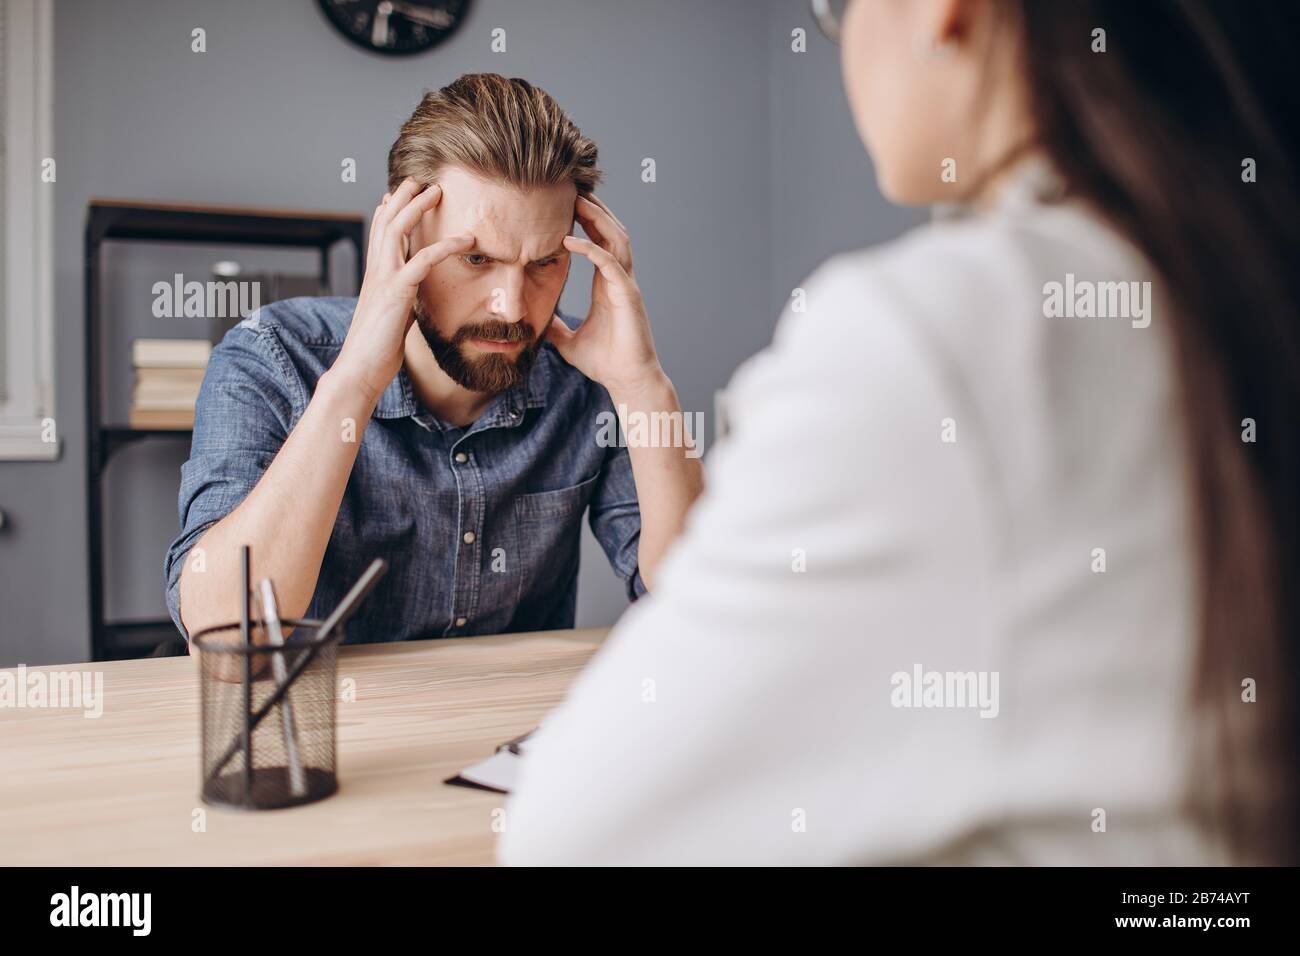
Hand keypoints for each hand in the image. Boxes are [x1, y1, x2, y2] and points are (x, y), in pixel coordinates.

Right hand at [331, 178, 473, 403]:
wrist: (359, 371)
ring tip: (436, 190)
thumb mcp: (393, 317)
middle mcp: (376, 272)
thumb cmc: (377, 351)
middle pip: (387, 221)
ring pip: (396, 229)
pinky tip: (465, 239)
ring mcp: (383, 280)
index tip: (404, 192)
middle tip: (421, 177)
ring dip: (417, 207)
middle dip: (403, 196)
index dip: (391, 209)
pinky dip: (445, 246)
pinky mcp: (396, 293)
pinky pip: (422, 261)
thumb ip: (401, 301)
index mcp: (376, 276)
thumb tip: (410, 298)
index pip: (381, 233)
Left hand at [546, 194, 664, 396]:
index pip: (600, 242)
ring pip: (615, 240)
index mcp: (607, 285)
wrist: (628, 381)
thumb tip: (538, 323)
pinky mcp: (628, 296)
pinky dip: (591, 249)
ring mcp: (626, 286)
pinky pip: (610, 264)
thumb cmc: (606, 363)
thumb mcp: (570, 342)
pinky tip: (569, 240)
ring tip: (575, 201)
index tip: (566, 205)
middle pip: (611, 232)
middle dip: (594, 209)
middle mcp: (619, 280)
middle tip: (572, 189)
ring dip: (596, 218)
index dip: (587, 221)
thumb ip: (557, 328)